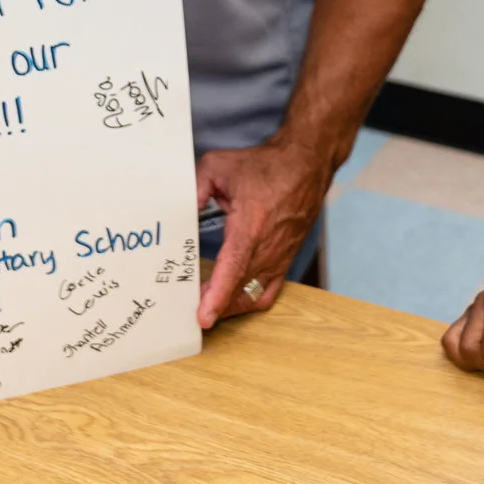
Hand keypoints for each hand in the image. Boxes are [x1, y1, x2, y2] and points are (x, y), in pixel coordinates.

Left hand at [195, 138, 328, 327]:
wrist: (304, 166)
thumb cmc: (265, 166)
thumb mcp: (218, 166)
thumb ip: (194, 188)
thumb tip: (178, 210)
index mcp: (251, 225)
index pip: (233, 268)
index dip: (218, 295)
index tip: (204, 317)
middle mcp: (267, 247)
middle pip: (239, 289)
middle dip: (214, 305)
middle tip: (188, 311)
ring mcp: (279, 257)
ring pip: (252, 295)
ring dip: (230, 306)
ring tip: (207, 308)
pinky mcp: (285, 260)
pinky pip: (268, 291)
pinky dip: (249, 302)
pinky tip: (234, 302)